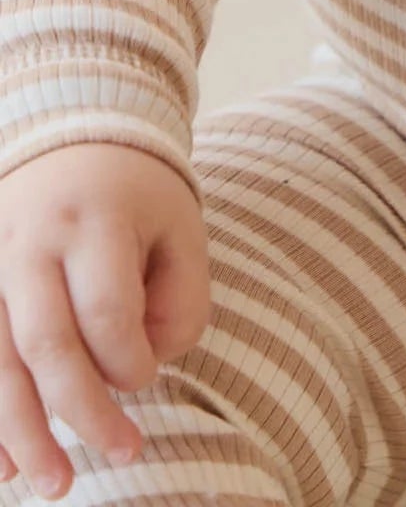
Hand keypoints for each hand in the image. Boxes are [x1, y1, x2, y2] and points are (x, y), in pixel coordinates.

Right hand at [0, 143, 209, 498]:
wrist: (73, 141)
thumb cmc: (138, 199)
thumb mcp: (181, 229)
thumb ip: (180, 301)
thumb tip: (138, 373)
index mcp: (94, 218)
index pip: (107, 311)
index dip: (131, 362)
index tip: (149, 378)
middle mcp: (30, 240)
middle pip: (46, 344)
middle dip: (81, 412)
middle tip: (120, 456)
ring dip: (20, 432)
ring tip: (52, 484)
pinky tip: (2, 466)